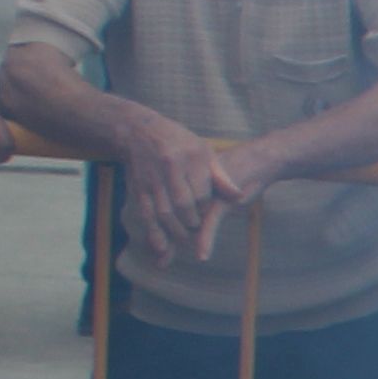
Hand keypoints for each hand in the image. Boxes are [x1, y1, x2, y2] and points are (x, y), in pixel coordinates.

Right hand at [116, 123, 243, 265]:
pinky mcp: (138, 188)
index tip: (209, 215)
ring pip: (165, 212)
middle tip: (197, 230)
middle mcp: (169, 167)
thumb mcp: (204, 152)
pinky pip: (146, 214)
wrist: (140, 130)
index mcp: (190, 157)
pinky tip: (162, 248)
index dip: (207, 209)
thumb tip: (239, 195)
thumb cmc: (179, 142)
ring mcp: (152, 178)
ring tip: (185, 240)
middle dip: (192, 222)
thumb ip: (220, 176)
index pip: (203, 192)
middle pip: (184, 204)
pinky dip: (154, 232)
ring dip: (176, 231)